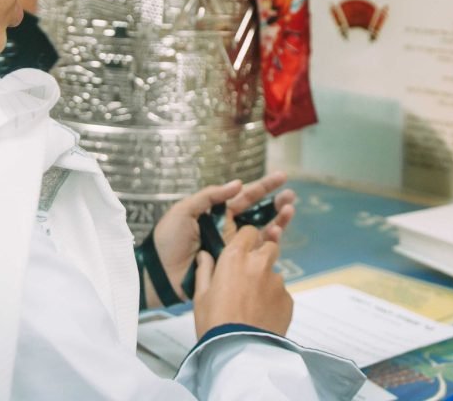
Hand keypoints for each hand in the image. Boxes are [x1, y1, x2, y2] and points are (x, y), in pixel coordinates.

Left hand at [145, 171, 295, 306]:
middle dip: (276, 203)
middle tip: (291, 196)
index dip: (263, 187)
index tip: (282, 177)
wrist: (161, 274)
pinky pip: (258, 252)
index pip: (245, 196)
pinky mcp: (237, 264)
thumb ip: (210, 195)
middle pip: (258, 212)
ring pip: (263, 231)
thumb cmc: (169, 240)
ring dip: (277, 221)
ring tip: (289, 210)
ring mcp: (234, 246)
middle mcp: (229, 228)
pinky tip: (276, 232)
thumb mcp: (184, 210)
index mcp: (217, 212)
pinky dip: (270, 242)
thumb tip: (238, 184)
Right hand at [192, 226, 293, 337]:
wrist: (239, 351)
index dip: (246, 240)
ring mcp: (277, 281)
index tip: (241, 251)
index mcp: (235, 257)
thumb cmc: (213, 322)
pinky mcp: (288, 299)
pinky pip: (281, 293)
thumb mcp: (201, 296)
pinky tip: (263, 315)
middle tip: (250, 274)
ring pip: (274, 273)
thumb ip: (205, 271)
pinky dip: (273, 300)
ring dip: (267, 281)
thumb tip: (204, 255)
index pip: (249, 231)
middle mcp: (259, 263)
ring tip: (254, 303)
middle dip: (261, 256)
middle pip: (269, 247)